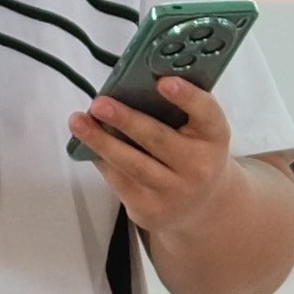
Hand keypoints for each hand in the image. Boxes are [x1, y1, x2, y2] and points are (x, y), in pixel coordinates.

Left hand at [75, 72, 239, 234]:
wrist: (202, 204)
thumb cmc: (193, 153)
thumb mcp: (198, 130)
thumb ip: (177, 108)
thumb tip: (129, 86)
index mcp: (214, 135)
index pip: (206, 112)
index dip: (186, 96)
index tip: (163, 82)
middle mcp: (200, 166)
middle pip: (158, 139)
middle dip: (125, 120)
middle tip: (100, 104)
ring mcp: (175, 192)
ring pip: (131, 164)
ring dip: (100, 141)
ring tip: (79, 122)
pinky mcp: (151, 211)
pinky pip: (119, 181)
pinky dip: (101, 160)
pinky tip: (87, 145)